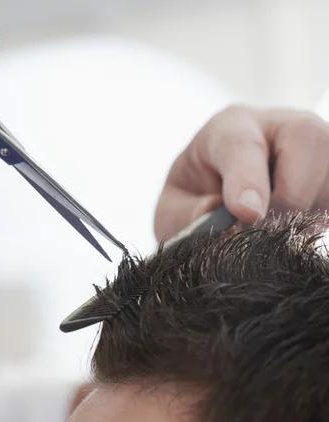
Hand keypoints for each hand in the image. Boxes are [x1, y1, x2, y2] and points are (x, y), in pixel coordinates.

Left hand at [154, 106, 328, 241]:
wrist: (221, 190)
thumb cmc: (196, 196)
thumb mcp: (174, 209)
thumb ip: (189, 216)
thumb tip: (223, 222)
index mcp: (229, 128)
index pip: (242, 146)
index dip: (248, 181)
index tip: (248, 214)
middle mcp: (278, 126)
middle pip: (306, 142)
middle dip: (291, 195)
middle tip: (267, 228)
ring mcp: (314, 144)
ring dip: (310, 210)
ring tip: (279, 226)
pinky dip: (321, 216)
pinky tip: (298, 224)